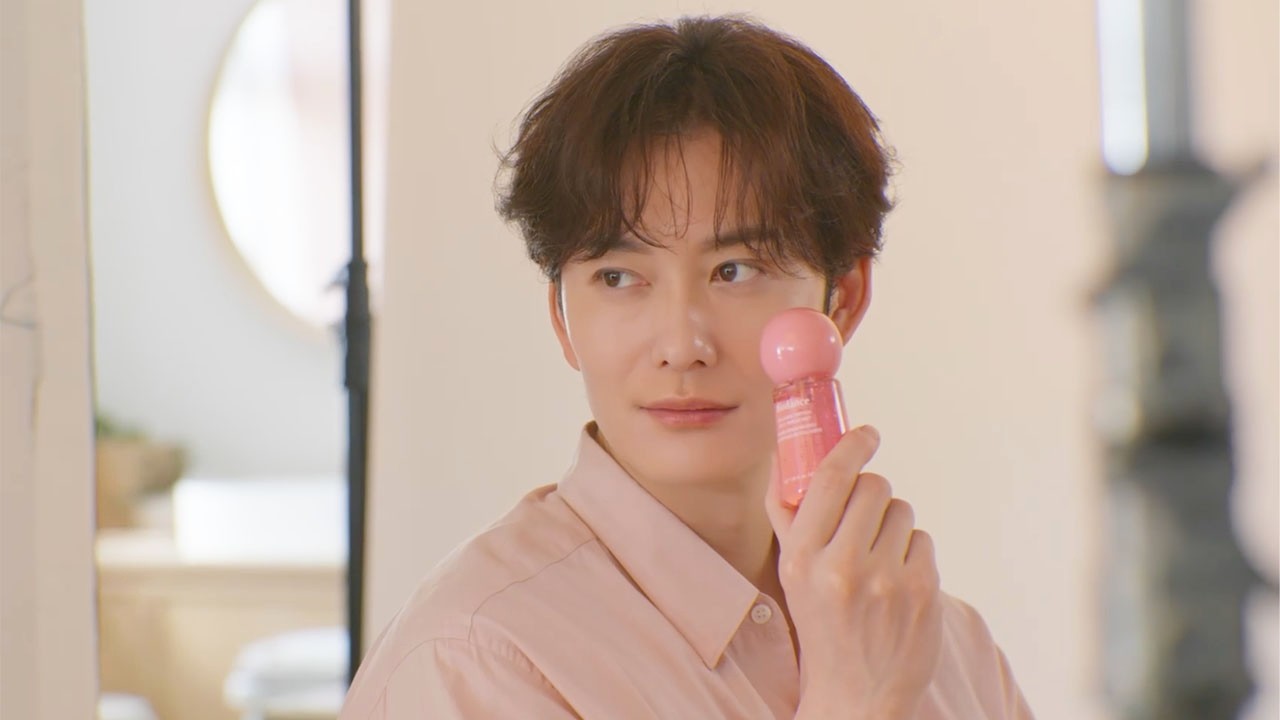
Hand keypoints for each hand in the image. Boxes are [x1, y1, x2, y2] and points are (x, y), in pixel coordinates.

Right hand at [765, 425, 943, 719]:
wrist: (857, 694)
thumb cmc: (821, 627)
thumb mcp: (791, 573)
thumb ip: (787, 514)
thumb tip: (784, 455)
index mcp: (801, 557)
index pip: (831, 478)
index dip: (852, 446)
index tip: (867, 434)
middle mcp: (842, 566)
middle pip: (873, 487)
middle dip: (872, 494)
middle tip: (865, 518)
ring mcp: (886, 579)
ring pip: (902, 511)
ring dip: (893, 524)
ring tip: (879, 558)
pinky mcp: (922, 590)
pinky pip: (923, 539)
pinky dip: (911, 553)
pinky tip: (897, 580)